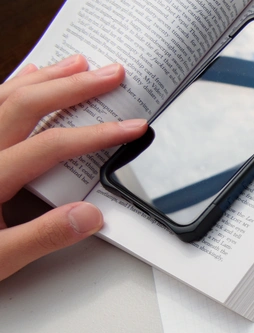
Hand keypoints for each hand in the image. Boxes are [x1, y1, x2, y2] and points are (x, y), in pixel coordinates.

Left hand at [0, 55, 146, 279]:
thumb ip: (43, 237)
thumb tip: (88, 216)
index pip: (51, 146)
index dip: (96, 134)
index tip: (130, 128)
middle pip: (28, 106)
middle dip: (75, 87)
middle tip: (111, 75)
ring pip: (6, 96)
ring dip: (46, 78)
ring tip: (77, 64)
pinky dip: (12, 86)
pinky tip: (27, 78)